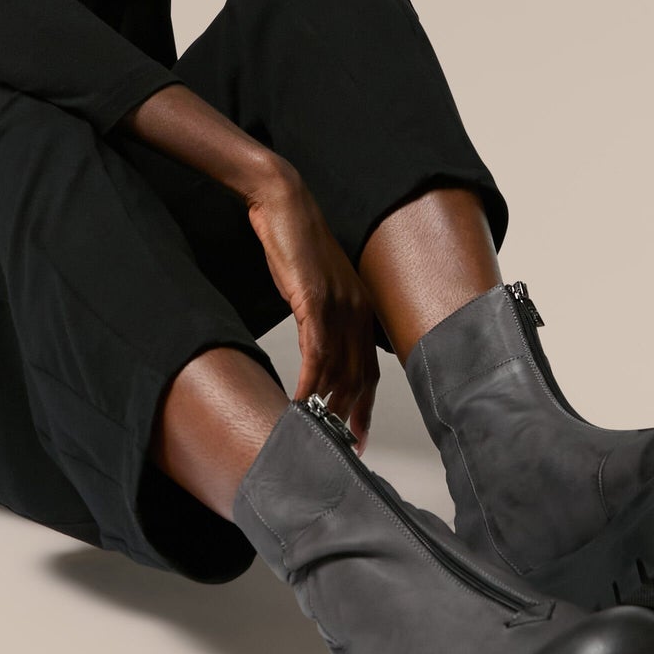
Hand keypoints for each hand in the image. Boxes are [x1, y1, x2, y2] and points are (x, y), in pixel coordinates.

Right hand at [245, 163, 379, 448]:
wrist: (283, 203)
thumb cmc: (294, 243)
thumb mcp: (316, 285)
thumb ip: (323, 317)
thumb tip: (318, 350)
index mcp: (363, 309)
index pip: (370, 371)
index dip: (364, 408)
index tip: (356, 437)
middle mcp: (359, 311)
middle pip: (359, 378)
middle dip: (350, 418)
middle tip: (341, 450)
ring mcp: (340, 307)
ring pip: (339, 372)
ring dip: (327, 408)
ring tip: (316, 437)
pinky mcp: (315, 301)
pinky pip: (315, 355)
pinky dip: (308, 385)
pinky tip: (299, 405)